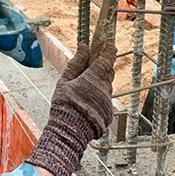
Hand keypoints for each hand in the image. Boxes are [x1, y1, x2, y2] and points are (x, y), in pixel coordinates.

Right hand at [27, 42, 115, 175]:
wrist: (71, 130)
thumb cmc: (65, 104)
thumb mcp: (66, 80)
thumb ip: (76, 62)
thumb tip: (84, 47)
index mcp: (95, 76)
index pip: (107, 57)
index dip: (108, 50)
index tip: (107, 45)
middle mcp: (105, 87)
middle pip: (108, 71)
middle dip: (103, 66)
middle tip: (95, 63)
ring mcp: (108, 100)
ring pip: (107, 86)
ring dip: (100, 82)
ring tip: (87, 86)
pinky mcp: (109, 112)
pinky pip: (105, 100)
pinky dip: (98, 97)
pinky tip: (87, 101)